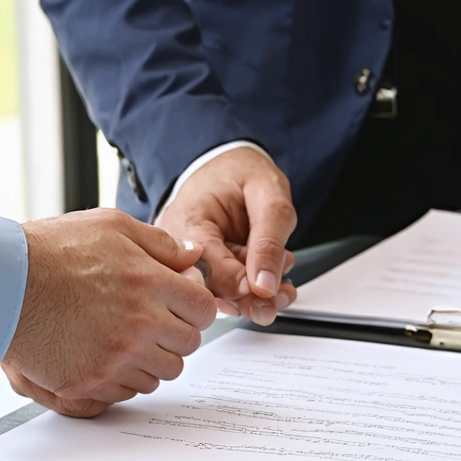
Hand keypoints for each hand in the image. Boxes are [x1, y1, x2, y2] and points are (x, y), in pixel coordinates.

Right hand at [3, 208, 215, 417]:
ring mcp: (115, 359)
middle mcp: (139, 326)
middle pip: (187, 347)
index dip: (193, 307)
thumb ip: (159, 243)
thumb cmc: (51, 251)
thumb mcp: (111, 227)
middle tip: (151, 322)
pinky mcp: (89, 383)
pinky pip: (126, 392)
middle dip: (174, 334)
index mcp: (150, 284)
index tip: (180, 305)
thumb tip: (192, 256)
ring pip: (160, 375)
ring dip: (149, 359)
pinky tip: (102, 355)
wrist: (1, 285)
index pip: (203, 311)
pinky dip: (121, 378)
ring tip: (123, 338)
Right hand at [156, 147, 297, 324]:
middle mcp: (178, 247)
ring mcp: (186, 260)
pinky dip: (249, 286)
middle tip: (281, 293)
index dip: (243, 288)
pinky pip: (222, 288)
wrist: (226, 164)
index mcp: (187, 222)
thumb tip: (265, 286)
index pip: (209, 272)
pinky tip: (267, 273)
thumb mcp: (266, 192)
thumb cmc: (239, 171)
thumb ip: (268, 239)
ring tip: (280, 276)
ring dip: (254, 293)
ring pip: (218, 294)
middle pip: (210, 290)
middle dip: (252, 295)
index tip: (270, 291)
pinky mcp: (199, 269)